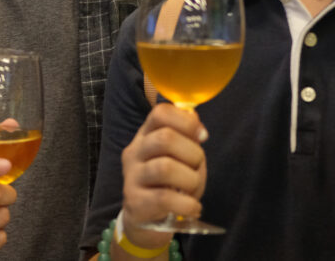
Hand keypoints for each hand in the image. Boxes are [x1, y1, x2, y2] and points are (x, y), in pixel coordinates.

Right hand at [119, 103, 207, 249]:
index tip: (202, 136)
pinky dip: (187, 204)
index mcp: (146, 135)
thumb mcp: (180, 157)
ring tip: (193, 191)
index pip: (160, 112)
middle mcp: (135, 152)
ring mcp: (132, 177)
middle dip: (193, 154)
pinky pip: (165, 198)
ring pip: (165, 168)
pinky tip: (192, 208)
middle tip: (196, 169)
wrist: (146, 221)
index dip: (186, 121)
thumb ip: (187, 138)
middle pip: (165, 138)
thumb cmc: (168, 184)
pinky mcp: (135, 203)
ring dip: (190, 180)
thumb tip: (196, 122)